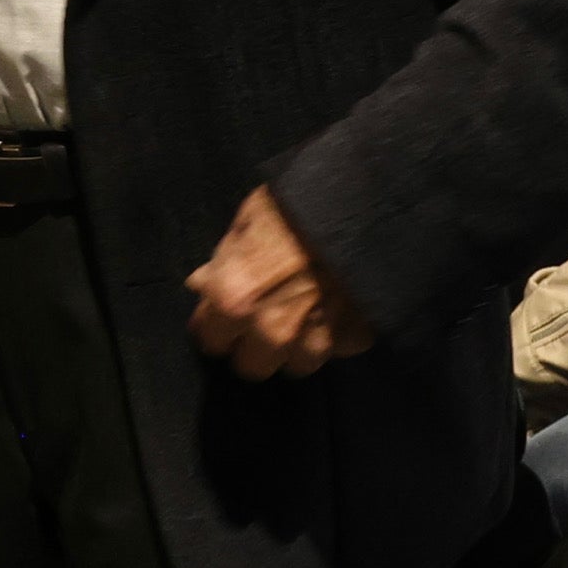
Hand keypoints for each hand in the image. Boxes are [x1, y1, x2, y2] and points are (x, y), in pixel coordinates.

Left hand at [184, 184, 367, 379]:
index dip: (216, 325)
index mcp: (234, 300)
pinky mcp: (355, 339)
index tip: (226, 312)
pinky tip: (339, 306)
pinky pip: (338, 349)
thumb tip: (202, 284)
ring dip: (297, 345)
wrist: (365, 201)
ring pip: (299, 365)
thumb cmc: (297, 201)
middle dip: (254, 345)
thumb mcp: (248, 218)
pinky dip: (336, 334)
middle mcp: (272, 332)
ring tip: (306, 313)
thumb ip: (223, 261)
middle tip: (264, 316)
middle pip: (253, 366)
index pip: (211, 341)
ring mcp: (317, 341)